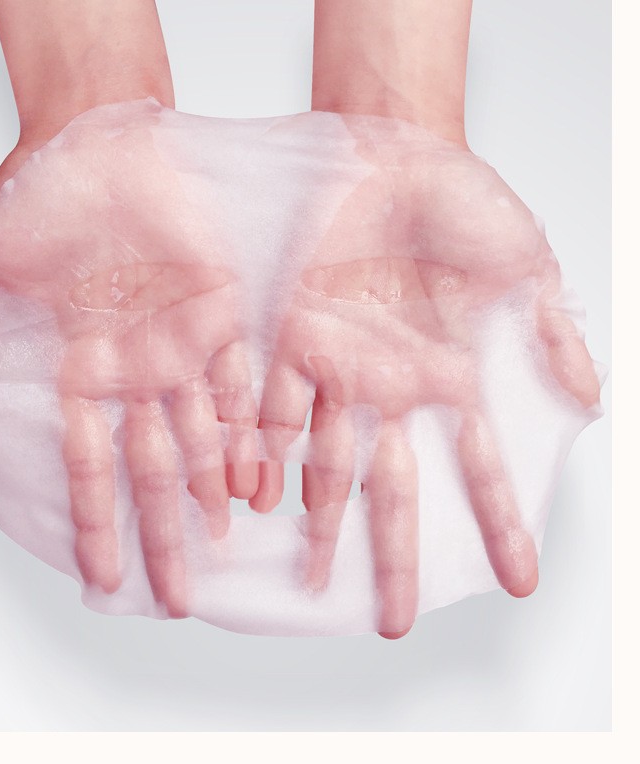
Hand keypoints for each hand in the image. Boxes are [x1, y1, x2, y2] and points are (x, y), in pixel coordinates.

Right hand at [0, 102, 259, 617]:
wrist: (96, 139)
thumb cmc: (35, 198)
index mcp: (81, 374)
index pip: (89, 468)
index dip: (94, 526)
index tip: (103, 580)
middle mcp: (133, 374)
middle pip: (152, 471)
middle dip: (162, 533)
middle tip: (176, 597)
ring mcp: (181, 348)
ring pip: (203, 437)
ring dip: (212, 492)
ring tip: (223, 545)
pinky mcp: (222, 315)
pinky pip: (243, 383)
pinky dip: (252, 429)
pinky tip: (262, 475)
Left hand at [250, 118, 600, 636]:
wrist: (395, 160)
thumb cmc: (463, 206)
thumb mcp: (523, 266)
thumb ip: (549, 334)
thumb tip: (590, 402)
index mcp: (446, 381)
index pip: (477, 471)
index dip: (498, 525)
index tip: (516, 578)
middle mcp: (390, 391)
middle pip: (391, 491)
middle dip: (393, 556)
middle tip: (394, 622)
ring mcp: (337, 371)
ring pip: (324, 466)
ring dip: (320, 524)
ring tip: (315, 581)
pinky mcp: (291, 342)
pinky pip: (271, 411)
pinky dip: (262, 456)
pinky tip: (256, 501)